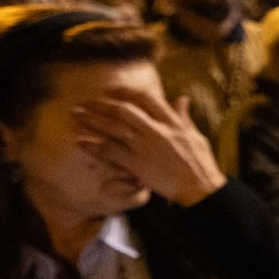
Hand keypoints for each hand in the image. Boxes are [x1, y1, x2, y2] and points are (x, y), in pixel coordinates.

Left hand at [73, 91, 226, 206]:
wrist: (200, 188)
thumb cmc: (201, 164)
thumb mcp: (196, 135)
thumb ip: (184, 117)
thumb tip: (181, 98)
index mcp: (172, 123)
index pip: (147, 99)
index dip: (127, 92)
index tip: (113, 90)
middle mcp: (157, 131)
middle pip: (125, 110)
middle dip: (103, 104)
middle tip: (87, 102)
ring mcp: (146, 147)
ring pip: (114, 127)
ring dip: (93, 120)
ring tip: (76, 115)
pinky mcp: (137, 164)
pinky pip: (111, 152)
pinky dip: (94, 146)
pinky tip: (81, 142)